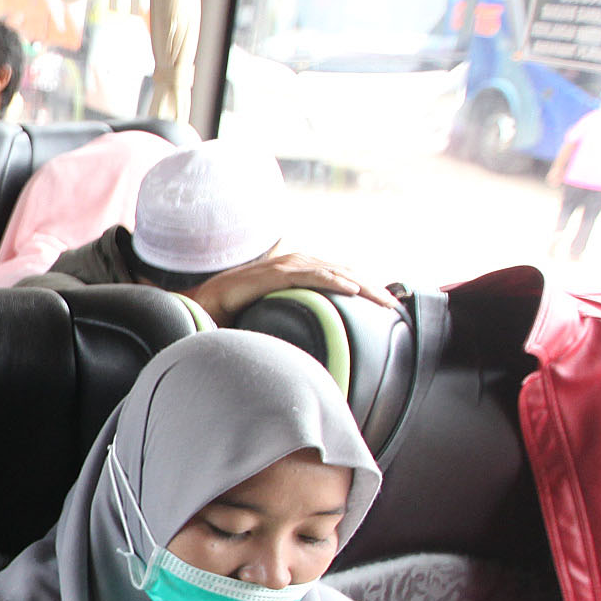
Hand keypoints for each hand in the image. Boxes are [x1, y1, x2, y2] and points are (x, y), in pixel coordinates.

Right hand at [186, 250, 395, 325]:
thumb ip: (296, 315)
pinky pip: (309, 276)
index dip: (365, 287)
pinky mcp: (273, 274)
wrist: (207, 303)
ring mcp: (283, 266)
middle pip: (342, 272)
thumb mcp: (276, 311)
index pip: (339, 276)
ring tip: (381, 298)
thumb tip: (315, 337)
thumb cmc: (238, 309)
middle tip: (393, 304)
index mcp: (297, 270)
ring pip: (332, 272)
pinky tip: (351, 289)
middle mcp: (294, 263)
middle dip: (370, 287)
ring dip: (360, 284)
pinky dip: (332, 280)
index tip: (386, 303)